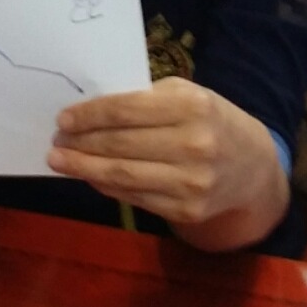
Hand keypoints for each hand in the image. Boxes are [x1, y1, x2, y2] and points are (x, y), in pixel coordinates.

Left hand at [48, 76, 287, 248]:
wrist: (252, 167)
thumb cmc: (209, 120)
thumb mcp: (186, 96)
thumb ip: (145, 99)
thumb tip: (90, 110)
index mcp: (192, 106)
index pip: (127, 109)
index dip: (90, 115)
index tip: (63, 118)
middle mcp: (194, 144)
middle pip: (121, 144)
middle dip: (81, 142)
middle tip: (55, 140)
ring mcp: (191, 182)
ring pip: (123, 175)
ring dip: (84, 168)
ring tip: (59, 160)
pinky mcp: (186, 210)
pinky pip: (134, 197)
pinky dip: (106, 186)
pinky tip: (89, 175)